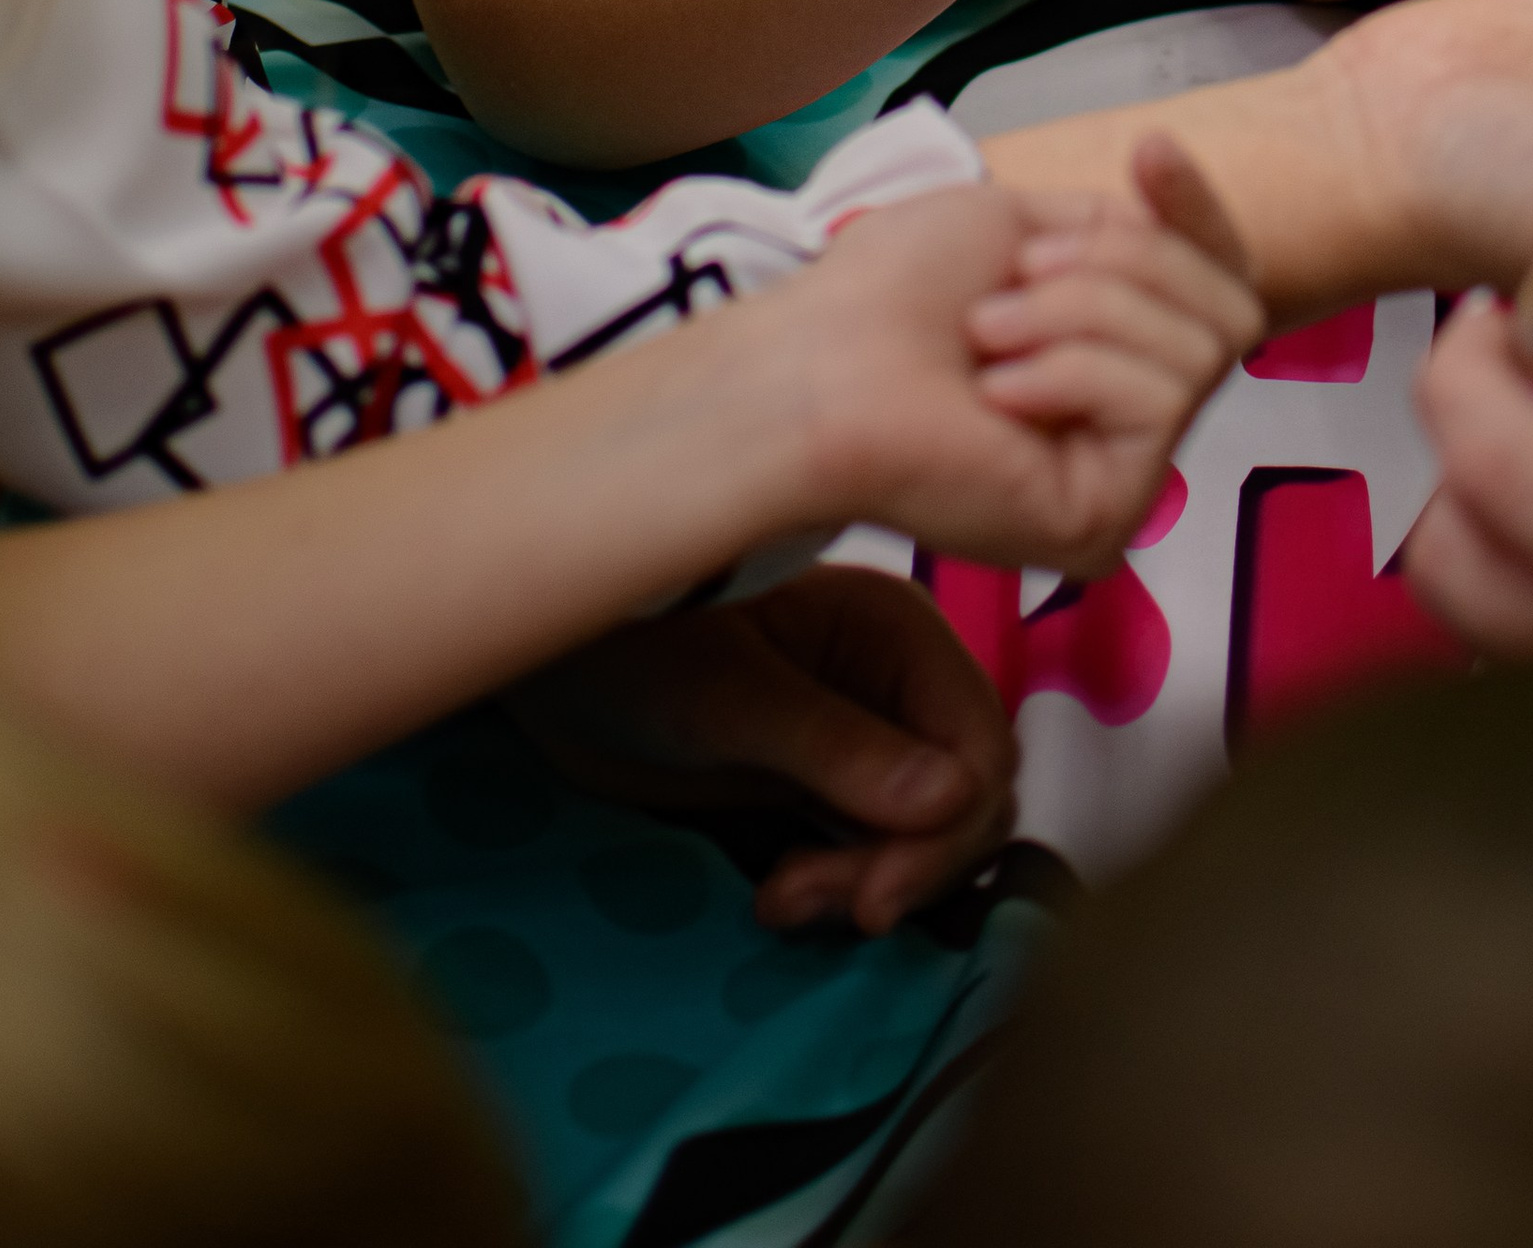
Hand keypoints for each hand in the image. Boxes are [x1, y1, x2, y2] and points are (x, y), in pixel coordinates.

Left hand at [508, 568, 1015, 935]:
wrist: (551, 678)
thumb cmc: (627, 649)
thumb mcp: (725, 698)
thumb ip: (833, 747)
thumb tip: (952, 800)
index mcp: (896, 631)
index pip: (981, 746)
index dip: (948, 832)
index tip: (876, 897)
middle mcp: (898, 685)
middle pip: (969, 802)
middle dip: (906, 866)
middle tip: (809, 899)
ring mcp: (868, 742)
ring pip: (929, 840)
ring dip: (871, 884)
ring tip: (782, 900)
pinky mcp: (828, 794)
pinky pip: (879, 857)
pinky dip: (845, 890)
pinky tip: (779, 899)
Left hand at [790, 142, 1262, 576]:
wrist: (822, 364)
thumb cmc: (890, 293)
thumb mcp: (1017, 222)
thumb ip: (1113, 227)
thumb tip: (1164, 199)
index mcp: (1108, 349)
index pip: (1216, 280)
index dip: (1199, 211)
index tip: (1149, 149)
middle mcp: (1128, 417)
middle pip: (1227, 309)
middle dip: (1122, 264)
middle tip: (1021, 274)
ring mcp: (1124, 473)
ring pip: (1199, 350)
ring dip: (1079, 312)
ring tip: (988, 334)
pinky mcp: (1110, 518)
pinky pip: (1160, 404)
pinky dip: (1072, 369)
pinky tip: (997, 394)